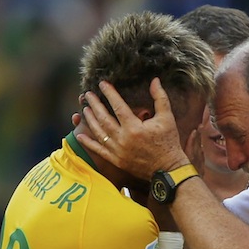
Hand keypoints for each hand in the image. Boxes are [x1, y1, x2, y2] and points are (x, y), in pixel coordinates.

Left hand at [76, 78, 190, 179]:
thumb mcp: (167, 118)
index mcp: (134, 128)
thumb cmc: (168, 142)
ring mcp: (118, 151)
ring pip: (99, 133)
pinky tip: (80, 135)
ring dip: (90, 120)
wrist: (168, 168)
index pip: (118, 106)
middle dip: (95, 104)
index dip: (109, 93)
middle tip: (88, 94)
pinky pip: (99, 150)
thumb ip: (160, 98)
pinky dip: (88, 143)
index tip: (102, 84)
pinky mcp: (116, 161)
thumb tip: (155, 80)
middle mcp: (123, 139)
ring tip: (85, 109)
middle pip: (104, 118)